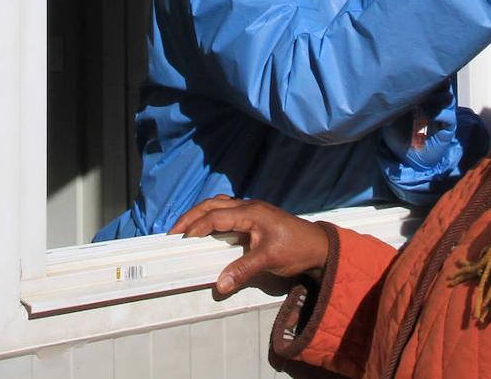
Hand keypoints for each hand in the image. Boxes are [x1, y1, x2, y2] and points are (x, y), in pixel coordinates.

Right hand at [170, 195, 329, 295]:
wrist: (318, 246)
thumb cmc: (296, 249)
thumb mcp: (269, 260)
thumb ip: (243, 270)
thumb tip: (219, 285)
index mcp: (251, 212)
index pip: (216, 216)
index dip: (197, 227)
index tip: (181, 241)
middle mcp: (249, 207)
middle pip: (213, 205)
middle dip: (191, 216)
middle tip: (173, 233)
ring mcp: (252, 210)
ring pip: (219, 205)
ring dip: (200, 214)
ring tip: (183, 230)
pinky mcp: (254, 217)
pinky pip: (227, 211)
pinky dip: (212, 217)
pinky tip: (205, 229)